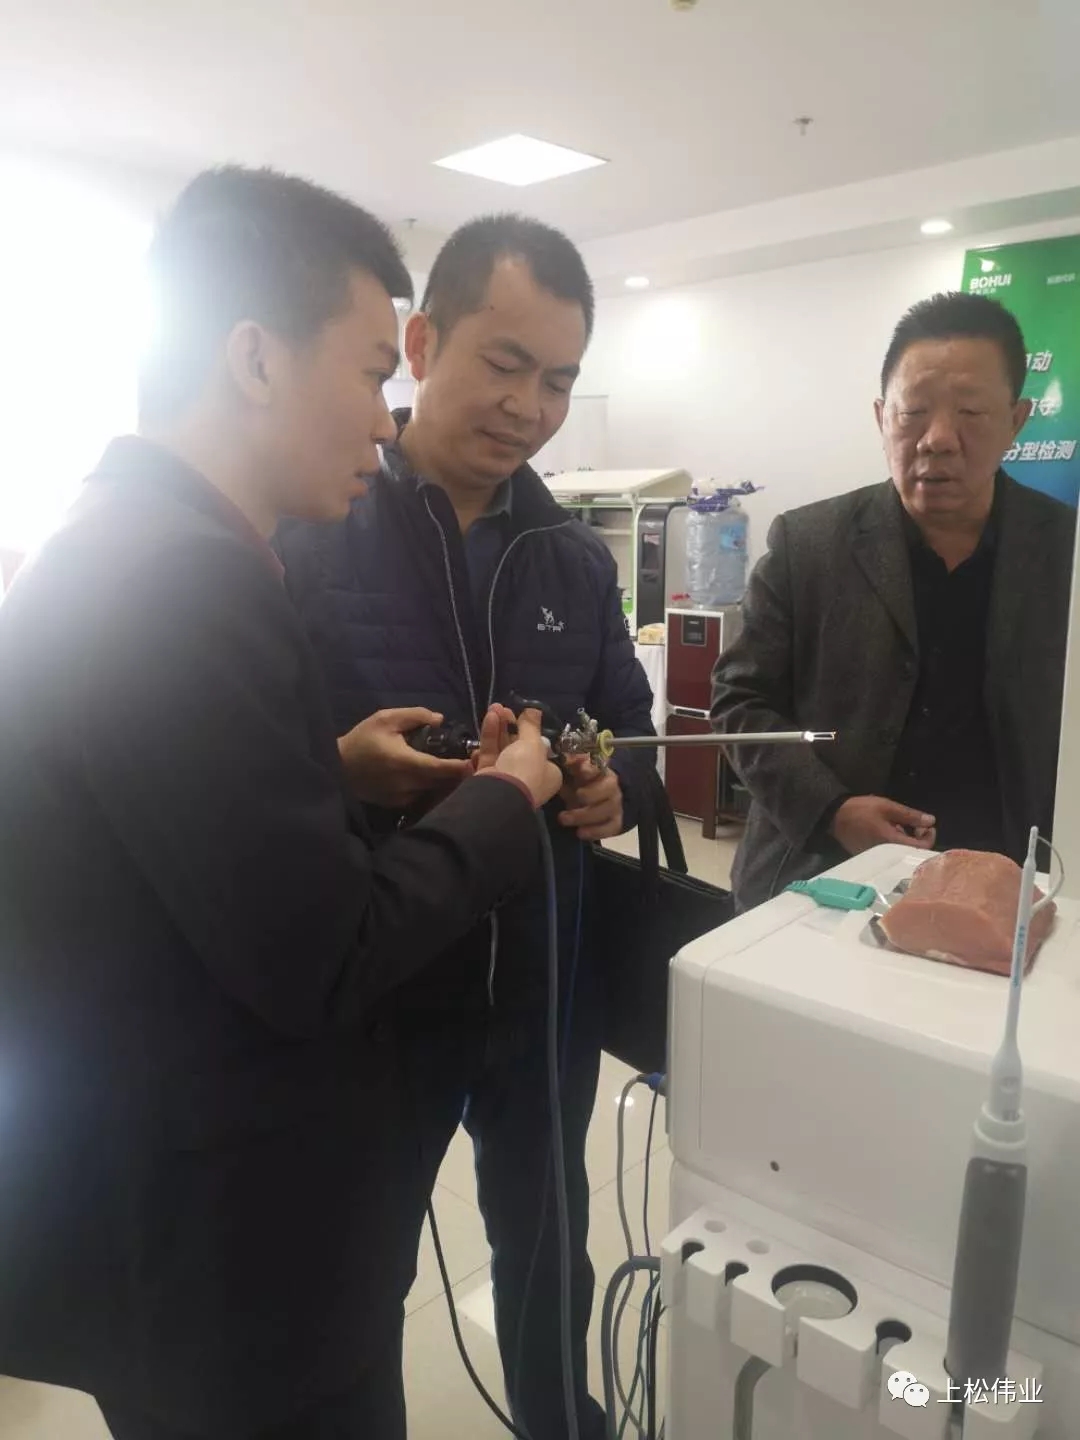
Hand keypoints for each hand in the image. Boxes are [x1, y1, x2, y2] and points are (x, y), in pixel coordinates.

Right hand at [338, 708, 470, 808]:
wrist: (337, 768)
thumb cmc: (362, 740)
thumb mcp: (385, 719)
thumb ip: (415, 715)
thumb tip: (440, 719)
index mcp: (405, 762)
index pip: (441, 768)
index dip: (461, 767)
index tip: (477, 761)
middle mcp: (407, 785)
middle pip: (442, 783)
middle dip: (458, 774)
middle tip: (472, 761)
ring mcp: (402, 798)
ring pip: (433, 791)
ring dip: (445, 782)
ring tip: (455, 769)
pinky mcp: (397, 806)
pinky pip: (422, 797)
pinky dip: (431, 788)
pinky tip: (434, 778)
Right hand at [477, 706, 561, 808]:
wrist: (498, 795)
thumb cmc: (525, 770)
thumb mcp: (533, 744)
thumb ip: (531, 726)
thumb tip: (535, 710)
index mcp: (548, 774)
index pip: (541, 750)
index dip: (532, 732)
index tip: (524, 717)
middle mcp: (528, 777)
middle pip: (519, 746)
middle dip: (511, 725)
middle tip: (504, 708)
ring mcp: (507, 777)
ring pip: (502, 747)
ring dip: (499, 727)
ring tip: (494, 708)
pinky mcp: (488, 776)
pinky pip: (490, 753)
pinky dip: (489, 736)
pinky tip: (489, 719)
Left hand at [557, 755, 624, 841]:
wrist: (595, 803)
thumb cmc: (579, 784)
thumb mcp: (572, 773)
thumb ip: (569, 764)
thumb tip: (566, 757)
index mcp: (600, 771)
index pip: (600, 767)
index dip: (592, 769)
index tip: (582, 771)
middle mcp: (612, 787)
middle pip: (609, 788)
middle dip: (589, 794)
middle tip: (570, 798)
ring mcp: (615, 805)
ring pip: (608, 810)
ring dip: (584, 816)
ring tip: (564, 819)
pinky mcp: (616, 823)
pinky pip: (610, 828)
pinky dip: (595, 832)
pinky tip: (580, 833)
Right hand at [830, 795, 936, 856]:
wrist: (834, 816)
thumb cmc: (861, 810)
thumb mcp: (887, 807)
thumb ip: (910, 815)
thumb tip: (931, 821)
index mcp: (893, 842)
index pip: (921, 848)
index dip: (929, 837)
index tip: (927, 825)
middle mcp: (887, 854)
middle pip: (912, 852)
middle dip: (918, 838)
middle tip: (914, 823)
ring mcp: (878, 857)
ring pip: (901, 852)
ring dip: (906, 840)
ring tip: (899, 824)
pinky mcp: (871, 856)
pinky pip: (890, 853)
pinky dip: (895, 843)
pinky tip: (888, 831)